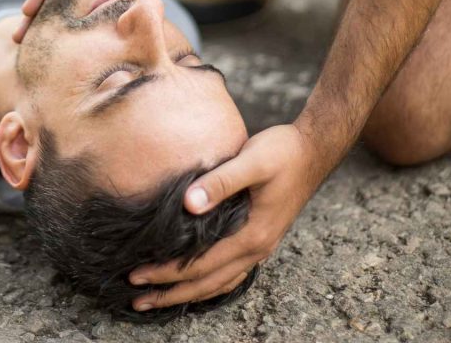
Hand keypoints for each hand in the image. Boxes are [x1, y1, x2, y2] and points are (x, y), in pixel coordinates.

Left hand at [127, 124, 324, 311]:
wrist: (313, 151)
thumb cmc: (283, 152)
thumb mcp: (252, 160)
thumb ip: (220, 181)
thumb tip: (188, 204)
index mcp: (253, 234)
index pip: (201, 264)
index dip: (167, 272)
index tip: (136, 275)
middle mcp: (257, 248)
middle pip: (208, 283)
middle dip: (171, 293)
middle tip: (136, 299)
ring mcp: (260, 246)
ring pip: (220, 283)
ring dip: (188, 293)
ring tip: (157, 299)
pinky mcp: (259, 239)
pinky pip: (231, 273)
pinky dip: (209, 284)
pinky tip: (193, 284)